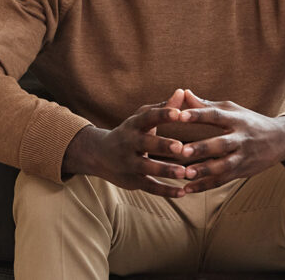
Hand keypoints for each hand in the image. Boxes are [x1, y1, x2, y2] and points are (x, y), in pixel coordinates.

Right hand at [63, 89, 189, 197]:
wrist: (99, 155)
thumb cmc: (130, 132)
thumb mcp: (141, 119)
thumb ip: (163, 108)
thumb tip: (182, 91)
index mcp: (133, 125)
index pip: (148, 117)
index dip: (163, 115)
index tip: (179, 113)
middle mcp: (128, 143)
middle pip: (145, 143)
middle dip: (162, 144)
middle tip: (180, 146)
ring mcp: (129, 162)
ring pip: (147, 167)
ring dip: (165, 170)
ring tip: (184, 172)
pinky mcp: (132, 180)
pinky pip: (150, 186)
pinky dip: (165, 191)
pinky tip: (182, 192)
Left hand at [176, 90, 284, 193]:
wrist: (281, 140)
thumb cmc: (249, 121)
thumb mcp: (232, 110)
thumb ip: (206, 105)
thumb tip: (183, 92)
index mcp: (236, 119)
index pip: (216, 115)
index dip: (198, 115)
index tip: (180, 115)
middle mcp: (241, 138)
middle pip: (222, 144)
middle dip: (203, 148)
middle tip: (182, 151)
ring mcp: (243, 157)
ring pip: (224, 166)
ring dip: (204, 170)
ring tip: (186, 173)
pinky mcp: (242, 171)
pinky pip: (223, 180)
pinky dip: (205, 185)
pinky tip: (188, 188)